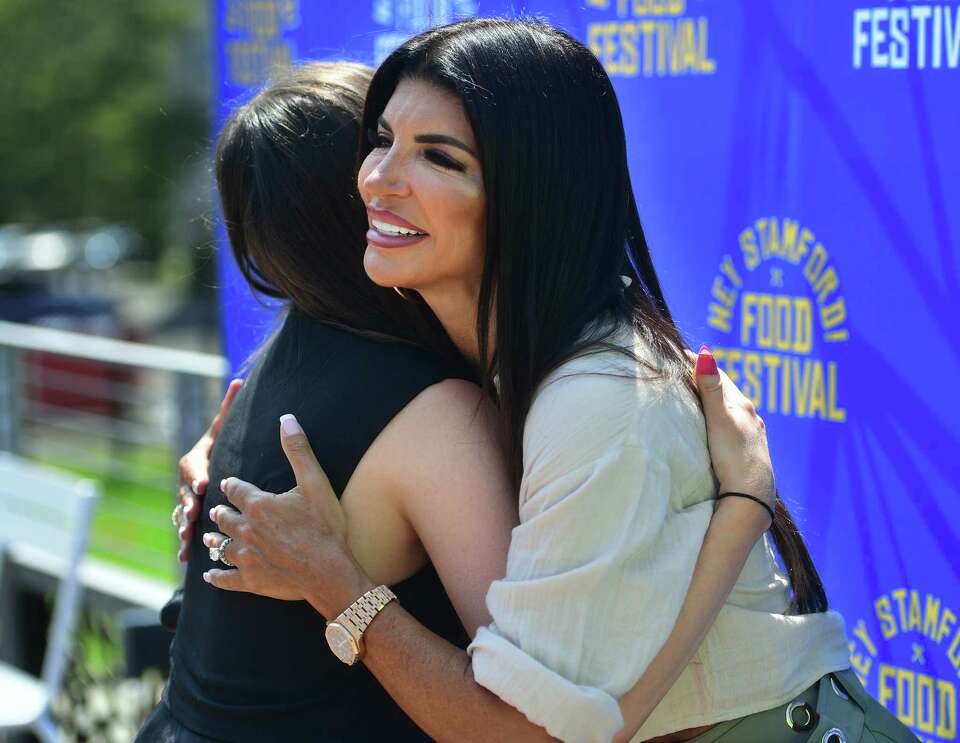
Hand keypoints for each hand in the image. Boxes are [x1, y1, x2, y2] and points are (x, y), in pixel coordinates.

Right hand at [175, 379, 242, 561]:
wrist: (210, 468)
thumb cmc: (223, 446)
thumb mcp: (224, 429)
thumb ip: (229, 408)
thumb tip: (238, 379)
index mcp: (197, 459)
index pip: (193, 466)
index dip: (197, 475)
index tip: (204, 484)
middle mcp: (189, 480)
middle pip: (184, 492)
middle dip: (188, 502)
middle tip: (193, 511)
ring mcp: (187, 499)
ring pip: (181, 512)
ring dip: (183, 525)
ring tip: (187, 535)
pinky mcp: (190, 517)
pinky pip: (184, 530)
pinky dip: (184, 544)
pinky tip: (185, 558)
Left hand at [203, 414, 372, 616]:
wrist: (328, 570)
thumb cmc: (324, 526)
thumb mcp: (314, 482)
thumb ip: (298, 450)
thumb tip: (286, 418)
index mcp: (258, 504)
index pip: (236, 490)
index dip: (232, 486)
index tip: (228, 484)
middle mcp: (245, 529)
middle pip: (225, 517)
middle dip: (221, 512)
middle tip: (217, 510)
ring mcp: (245, 556)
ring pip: (221, 545)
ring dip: (214, 540)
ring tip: (209, 538)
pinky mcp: (249, 580)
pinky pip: (224, 578)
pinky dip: (215, 576)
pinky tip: (209, 575)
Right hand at [690, 345, 774, 514]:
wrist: (752, 494)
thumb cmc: (733, 456)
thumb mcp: (719, 419)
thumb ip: (710, 387)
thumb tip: (704, 351)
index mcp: (741, 404)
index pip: (717, 375)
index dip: (697, 364)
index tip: (678, 355)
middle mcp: (749, 414)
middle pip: (725, 389)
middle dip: (706, 378)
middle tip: (683, 370)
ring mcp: (752, 431)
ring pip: (730, 407)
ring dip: (715, 398)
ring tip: (697, 395)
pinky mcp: (751, 447)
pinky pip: (734, 423)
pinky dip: (722, 416)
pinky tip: (718, 424)